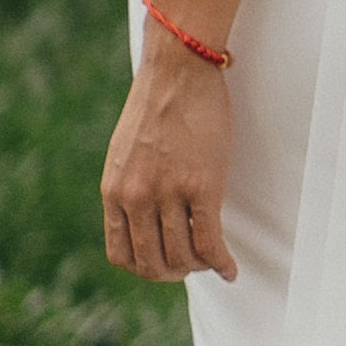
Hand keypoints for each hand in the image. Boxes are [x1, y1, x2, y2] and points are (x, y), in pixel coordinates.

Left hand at [103, 48, 240, 283]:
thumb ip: (129, 185)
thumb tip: (143, 214)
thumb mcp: (125, 152)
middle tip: (192, 266)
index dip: (145, 269)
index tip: (164, 264)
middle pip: (153, 264)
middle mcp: (137, 198)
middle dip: (174, 274)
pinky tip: (230, 268)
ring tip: (213, 260)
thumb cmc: (157, 105)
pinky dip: (221, 263)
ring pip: (183, 258)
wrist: (178, 72)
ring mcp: (169, 194)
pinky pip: (210, 241)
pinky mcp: (202, 187)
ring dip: (200, 267)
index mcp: (115, 191)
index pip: (121, 255)